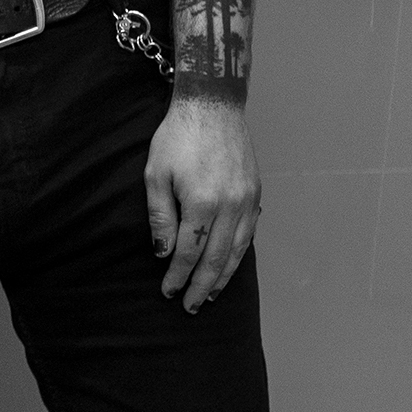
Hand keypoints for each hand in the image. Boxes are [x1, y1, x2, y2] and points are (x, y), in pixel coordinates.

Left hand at [145, 94, 260, 310]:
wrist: (212, 105)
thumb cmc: (178, 137)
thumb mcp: (155, 174)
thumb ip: (160, 217)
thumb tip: (163, 252)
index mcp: (202, 203)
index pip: (190, 253)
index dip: (178, 275)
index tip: (168, 291)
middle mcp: (230, 206)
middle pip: (216, 259)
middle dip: (201, 286)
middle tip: (189, 306)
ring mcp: (247, 200)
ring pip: (237, 250)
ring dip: (223, 277)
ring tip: (209, 295)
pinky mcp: (255, 194)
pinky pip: (248, 233)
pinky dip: (238, 254)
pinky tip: (229, 265)